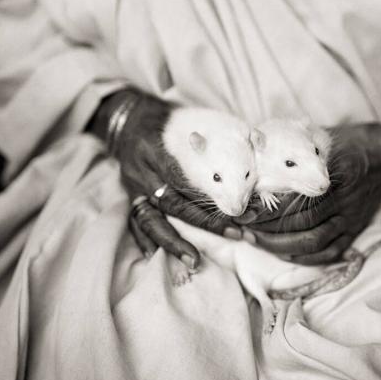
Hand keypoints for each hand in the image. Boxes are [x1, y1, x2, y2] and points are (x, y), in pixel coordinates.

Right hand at [88, 89, 239, 267]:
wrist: (127, 118)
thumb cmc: (165, 120)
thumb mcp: (186, 120)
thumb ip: (211, 138)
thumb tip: (253, 144)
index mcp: (157, 149)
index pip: (186, 179)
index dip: (212, 198)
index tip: (240, 209)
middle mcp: (143, 171)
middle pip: (174, 203)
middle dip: (205, 222)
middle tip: (235, 233)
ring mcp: (133, 186)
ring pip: (151, 219)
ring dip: (174, 242)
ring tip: (194, 261)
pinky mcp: (129, 196)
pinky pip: (134, 223)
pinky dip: (145, 241)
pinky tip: (156, 257)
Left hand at [235, 102, 380, 264]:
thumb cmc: (349, 142)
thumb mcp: (322, 137)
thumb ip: (293, 148)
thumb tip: (254, 155)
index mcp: (335, 171)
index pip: (294, 198)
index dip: (265, 209)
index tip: (241, 210)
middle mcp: (345, 198)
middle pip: (300, 223)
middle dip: (265, 229)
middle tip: (239, 228)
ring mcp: (353, 216)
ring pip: (314, 242)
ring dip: (279, 246)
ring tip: (254, 240)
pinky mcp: (356, 229)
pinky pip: (330, 251)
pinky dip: (304, 257)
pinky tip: (282, 253)